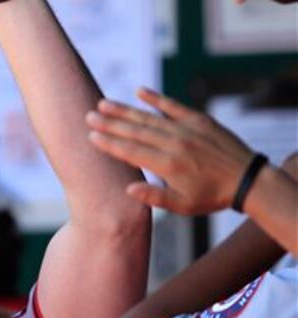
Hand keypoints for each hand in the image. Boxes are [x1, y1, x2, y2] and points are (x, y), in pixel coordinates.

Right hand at [86, 88, 254, 214]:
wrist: (248, 179)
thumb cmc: (212, 197)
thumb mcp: (183, 206)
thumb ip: (154, 197)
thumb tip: (127, 189)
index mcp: (168, 165)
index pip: (131, 151)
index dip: (109, 143)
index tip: (91, 136)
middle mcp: (174, 144)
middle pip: (135, 131)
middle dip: (110, 123)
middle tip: (89, 116)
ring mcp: (186, 129)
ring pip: (149, 117)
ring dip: (125, 110)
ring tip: (103, 104)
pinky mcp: (199, 120)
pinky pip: (173, 106)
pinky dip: (156, 98)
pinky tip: (139, 91)